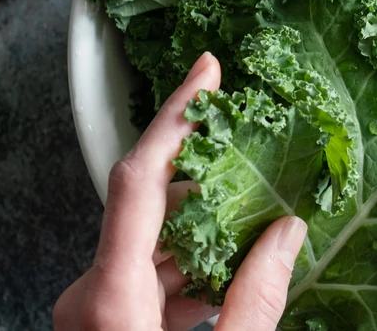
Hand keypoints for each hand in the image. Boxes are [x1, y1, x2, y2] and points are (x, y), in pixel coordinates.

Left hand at [54, 52, 307, 330]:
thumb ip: (256, 300)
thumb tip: (286, 235)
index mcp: (111, 298)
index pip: (138, 178)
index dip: (176, 116)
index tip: (205, 71)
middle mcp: (90, 295)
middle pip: (152, 212)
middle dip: (210, 184)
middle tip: (260, 158)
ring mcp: (91, 310)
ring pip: (153, 247)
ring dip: (205, 234)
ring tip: (260, 224)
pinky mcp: (101, 324)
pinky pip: (149, 279)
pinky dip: (190, 271)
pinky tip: (230, 277)